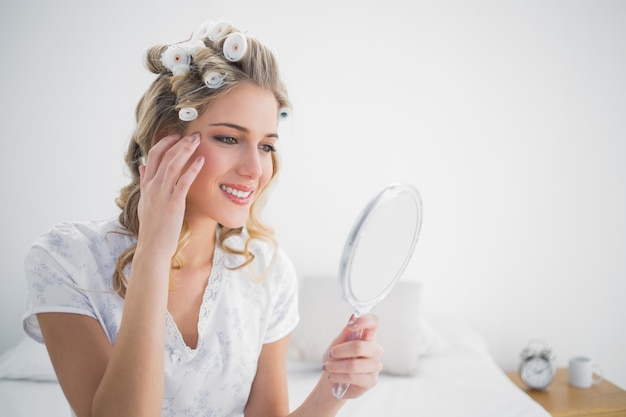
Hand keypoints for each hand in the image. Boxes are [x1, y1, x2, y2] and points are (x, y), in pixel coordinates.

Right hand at [136, 133, 203, 258]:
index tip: (176, 136)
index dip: (165, 143)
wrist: (153, 247)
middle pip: (164, 156)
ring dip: (186, 150)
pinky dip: (192, 169)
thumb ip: (145, 183)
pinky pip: (183, 181)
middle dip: (179, 142)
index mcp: (146, 185)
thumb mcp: (145, 202)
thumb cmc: (152, 228)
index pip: (153, 156)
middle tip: (193, 134)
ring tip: (197, 140)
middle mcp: (152, 187)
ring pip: (172, 165)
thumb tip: (142, 167)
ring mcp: (162, 194)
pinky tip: (201, 160)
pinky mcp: (173, 203)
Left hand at [322, 313, 382, 398]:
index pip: (374, 322)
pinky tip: (332, 377)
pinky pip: (352, 377)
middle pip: (359, 346)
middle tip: (331, 354)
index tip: (351, 325)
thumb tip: (353, 316)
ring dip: (335, 366)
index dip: (365, 321)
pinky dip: (338, 376)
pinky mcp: (371, 381)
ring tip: (327, 368)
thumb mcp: (337, 344)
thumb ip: (346, 333)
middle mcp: (375, 350)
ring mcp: (375, 366)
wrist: (333, 382)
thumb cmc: (337, 360)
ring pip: (353, 365)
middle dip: (339, 351)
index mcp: (368, 337)